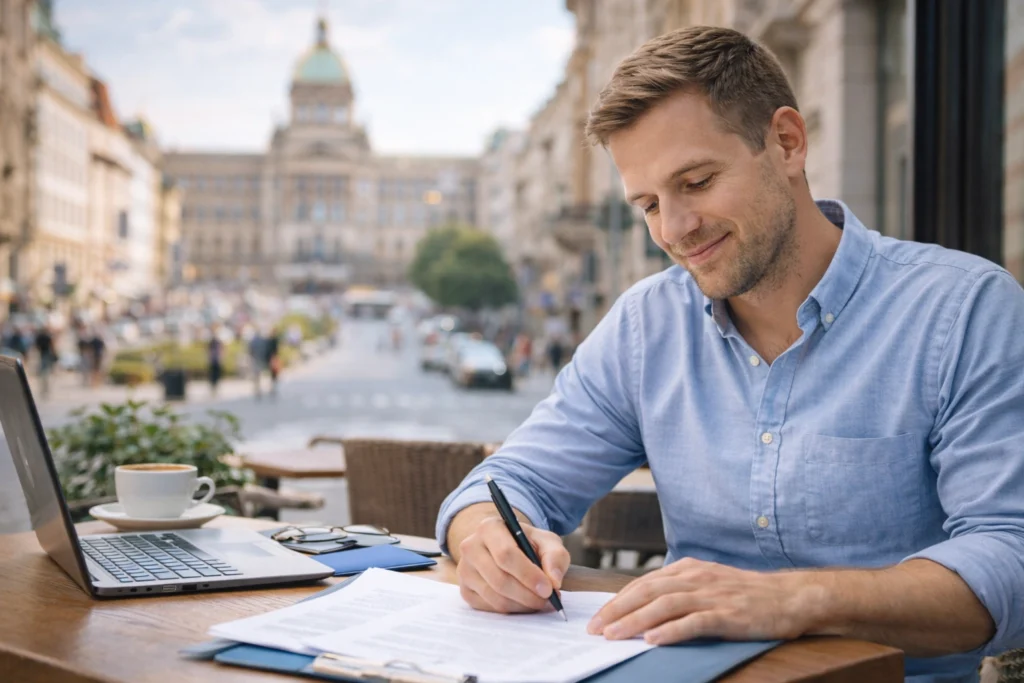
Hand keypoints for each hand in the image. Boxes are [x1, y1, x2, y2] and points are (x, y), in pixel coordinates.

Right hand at [456, 513, 570, 614]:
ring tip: (539, 602)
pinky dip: (511, 610)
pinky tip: (524, 603)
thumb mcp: (546, 542)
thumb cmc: (527, 544)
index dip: (528, 575)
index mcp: (489, 528)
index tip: (548, 589)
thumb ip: (555, 556)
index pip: (506, 554)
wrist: (505, 548)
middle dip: (527, 595)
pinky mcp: (465, 590)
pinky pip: (489, 607)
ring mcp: (464, 570)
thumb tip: (554, 581)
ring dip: (521, 605)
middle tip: (548, 601)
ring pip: (494, 597)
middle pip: (499, 579)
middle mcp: (471, 547)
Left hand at [587, 557, 820, 644]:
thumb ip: (678, 591)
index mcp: (687, 569)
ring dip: (635, 620)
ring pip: (664, 605)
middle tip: (595, 629)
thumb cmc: (746, 594)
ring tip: (614, 635)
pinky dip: (671, 630)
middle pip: (647, 592)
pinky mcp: (728, 614)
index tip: (596, 618)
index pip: (643, 584)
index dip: (617, 601)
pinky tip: (653, 639)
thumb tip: (643, 608)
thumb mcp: (707, 583)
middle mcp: (695, 578)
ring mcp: (711, 595)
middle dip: (617, 611)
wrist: (790, 597)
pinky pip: (694, 621)